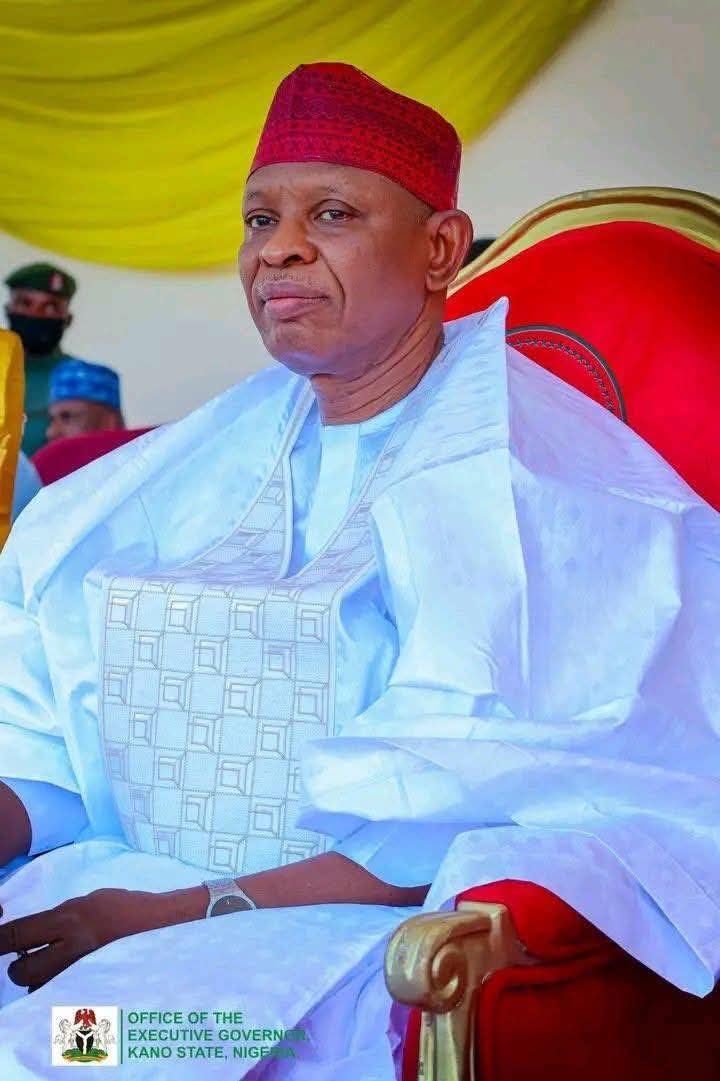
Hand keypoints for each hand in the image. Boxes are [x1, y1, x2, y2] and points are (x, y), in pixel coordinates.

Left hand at [0, 887, 202, 991]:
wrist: (165, 925)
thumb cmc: (128, 907)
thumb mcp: (91, 900)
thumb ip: (61, 917)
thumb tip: (36, 932)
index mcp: (71, 918)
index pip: (20, 933)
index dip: (0, 939)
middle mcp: (72, 947)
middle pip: (21, 972)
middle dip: (18, 966)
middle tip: (28, 957)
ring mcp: (82, 970)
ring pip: (39, 988)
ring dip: (38, 979)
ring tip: (57, 966)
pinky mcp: (92, 986)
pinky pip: (61, 994)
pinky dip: (58, 988)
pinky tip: (72, 975)